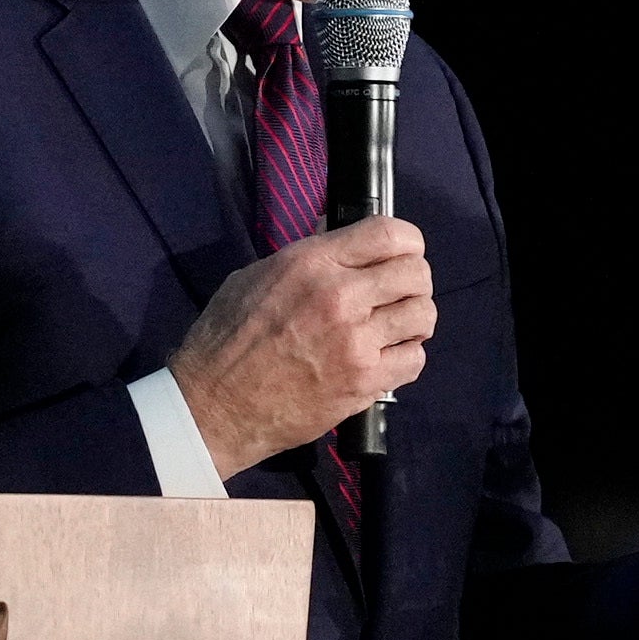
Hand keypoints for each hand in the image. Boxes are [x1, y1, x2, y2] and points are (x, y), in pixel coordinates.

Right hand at [168, 216, 435, 478]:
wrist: (215, 406)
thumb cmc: (226, 339)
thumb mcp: (256, 277)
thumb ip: (308, 261)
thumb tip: (346, 249)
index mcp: (312, 263)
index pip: (389, 233)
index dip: (407, 242)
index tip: (402, 254)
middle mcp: (341, 296)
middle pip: (416, 273)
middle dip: (414, 281)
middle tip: (397, 296)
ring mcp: (356, 341)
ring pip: (423, 315)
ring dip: (414, 320)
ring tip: (394, 328)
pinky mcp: (365, 382)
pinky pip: (415, 359)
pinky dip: (406, 357)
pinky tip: (386, 359)